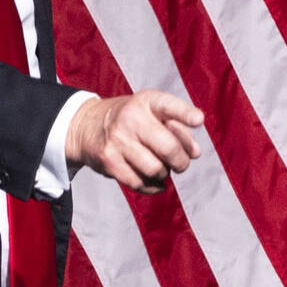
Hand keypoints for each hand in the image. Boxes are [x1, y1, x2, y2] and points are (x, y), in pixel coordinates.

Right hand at [66, 90, 204, 193]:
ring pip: (156, 169)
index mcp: (146, 101)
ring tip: (161, 167)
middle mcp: (131, 118)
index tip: (198, 120)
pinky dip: (153, 185)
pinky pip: (140, 183)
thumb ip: (179, 128)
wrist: (88, 125)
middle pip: (168, 147)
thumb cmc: (132, 119)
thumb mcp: (152, 112)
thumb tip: (195, 153)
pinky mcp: (109, 161)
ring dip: (165, 173)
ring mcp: (118, 140)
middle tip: (181, 163)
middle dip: (182, 161)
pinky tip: (153, 179)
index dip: (185, 114)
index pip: (168, 106)